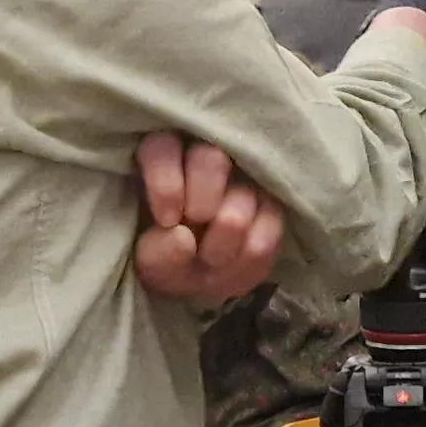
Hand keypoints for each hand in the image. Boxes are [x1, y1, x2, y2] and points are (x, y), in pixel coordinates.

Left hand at [130, 132, 281, 305]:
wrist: (202, 278)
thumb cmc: (169, 255)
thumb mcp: (152, 264)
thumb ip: (158, 254)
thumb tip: (184, 239)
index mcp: (165, 158)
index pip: (163, 148)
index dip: (166, 184)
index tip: (167, 220)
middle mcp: (208, 155)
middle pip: (211, 159)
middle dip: (202, 203)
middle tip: (193, 234)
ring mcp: (246, 175)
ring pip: (245, 194)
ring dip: (225, 240)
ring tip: (209, 259)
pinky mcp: (273, 200)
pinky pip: (271, 222)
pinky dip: (250, 255)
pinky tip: (233, 263)